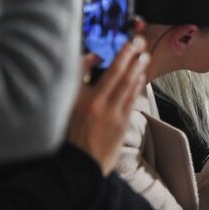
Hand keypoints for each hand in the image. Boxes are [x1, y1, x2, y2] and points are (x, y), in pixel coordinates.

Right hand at [67, 37, 148, 175]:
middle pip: (118, 74)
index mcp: (80, 100)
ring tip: (144, 56)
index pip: (96, 70)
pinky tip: (141, 77)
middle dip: (130, 56)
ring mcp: (112, 116)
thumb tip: (93, 59)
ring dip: (138, 69)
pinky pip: (131, 100)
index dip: (113, 56)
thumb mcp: (64, 107)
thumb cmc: (68, 136)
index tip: (120, 45)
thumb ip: (78, 81)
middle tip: (139, 42)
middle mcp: (97, 105)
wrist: (77, 166)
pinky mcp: (121, 126)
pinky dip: (137, 86)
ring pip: (128, 86)